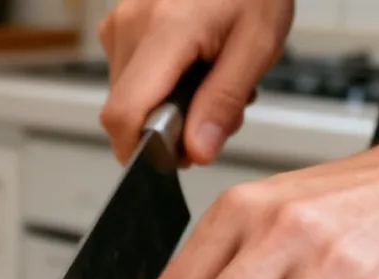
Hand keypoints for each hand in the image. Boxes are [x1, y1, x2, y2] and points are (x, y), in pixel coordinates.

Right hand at [99, 0, 292, 164]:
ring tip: (205, 79)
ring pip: (127, 97)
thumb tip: (197, 151)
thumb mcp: (258, 43)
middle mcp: (131, 26)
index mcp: (164, 31)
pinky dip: (158, 85)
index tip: (174, 155)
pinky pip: (128, 75)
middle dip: (165, 128)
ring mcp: (120, 22)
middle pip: (125, 112)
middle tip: (213, 108)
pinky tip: (189, 65)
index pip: (123, 116)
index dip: (142, 150)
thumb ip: (224, 101)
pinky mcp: (119, 23)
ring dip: (163, 106)